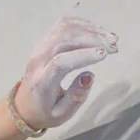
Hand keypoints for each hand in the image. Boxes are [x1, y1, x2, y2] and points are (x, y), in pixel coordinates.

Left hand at [14, 15, 117, 130]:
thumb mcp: (62, 114)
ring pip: (65, 28)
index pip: (61, 62)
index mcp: (42, 82)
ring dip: (91, 30)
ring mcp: (40, 47)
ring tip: (110, 38)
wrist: (25, 105)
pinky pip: (63, 24)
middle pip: (64, 39)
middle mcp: (38, 60)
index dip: (83, 55)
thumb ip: (76, 97)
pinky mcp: (45, 39)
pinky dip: (83, 25)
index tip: (105, 55)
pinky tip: (98, 32)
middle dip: (93, 39)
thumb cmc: (46, 111)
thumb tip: (89, 75)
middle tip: (114, 45)